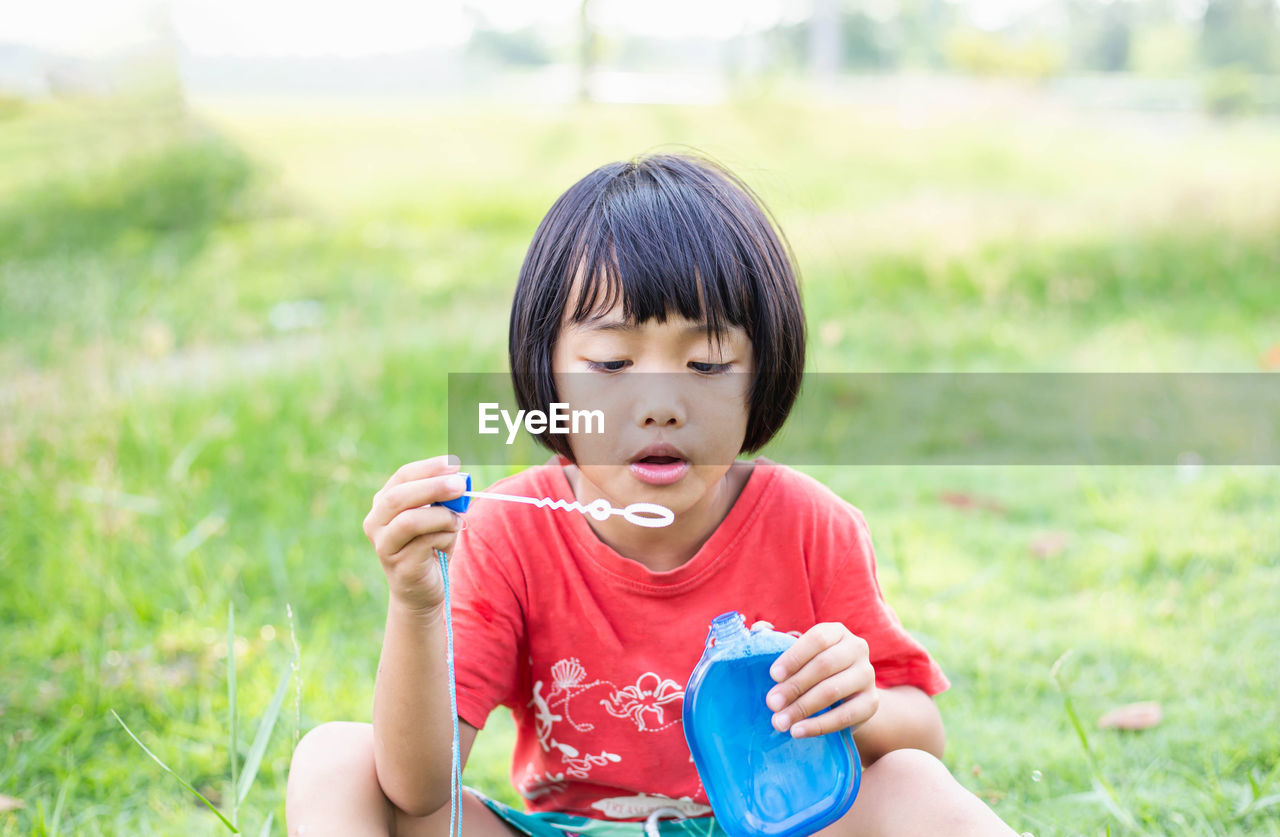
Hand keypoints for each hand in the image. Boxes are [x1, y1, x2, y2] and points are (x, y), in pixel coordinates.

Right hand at [362, 455, 466, 614]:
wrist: (422, 591)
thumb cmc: (431, 547)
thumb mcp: (438, 517)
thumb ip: (445, 499)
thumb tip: (461, 480)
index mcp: (384, 504)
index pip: (403, 476)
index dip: (429, 468)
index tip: (454, 463)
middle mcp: (376, 523)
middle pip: (399, 497)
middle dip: (433, 487)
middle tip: (461, 485)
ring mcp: (384, 546)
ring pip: (410, 521)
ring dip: (441, 516)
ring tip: (455, 521)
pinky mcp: (399, 566)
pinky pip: (425, 543)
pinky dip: (444, 537)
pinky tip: (447, 543)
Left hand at [765, 622, 877, 737]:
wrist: (846, 698)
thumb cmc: (813, 670)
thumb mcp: (799, 654)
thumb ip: (777, 641)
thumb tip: (758, 629)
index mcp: (836, 632)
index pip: (817, 639)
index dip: (794, 657)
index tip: (772, 676)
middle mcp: (857, 648)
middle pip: (824, 665)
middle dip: (794, 686)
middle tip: (772, 703)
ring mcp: (867, 675)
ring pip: (832, 691)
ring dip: (802, 708)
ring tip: (779, 721)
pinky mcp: (872, 703)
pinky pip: (845, 716)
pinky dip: (819, 725)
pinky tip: (798, 731)